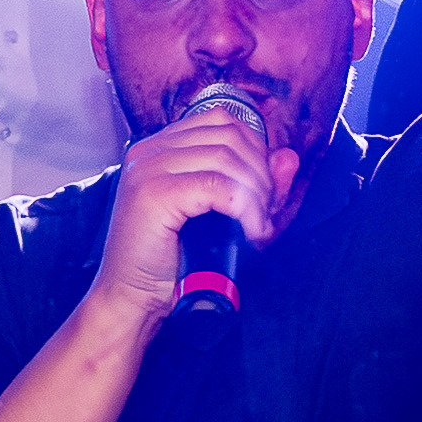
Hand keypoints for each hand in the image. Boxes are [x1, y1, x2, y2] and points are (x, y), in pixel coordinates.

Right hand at [95, 96, 291, 319]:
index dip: (254, 151)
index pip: (221, 121)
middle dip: (260, 173)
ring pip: (226, 158)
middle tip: (266, 213)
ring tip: (258, 226)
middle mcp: (149, 150)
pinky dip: (245, 209)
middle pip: (228, 136)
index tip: (264, 190)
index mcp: (159, 147)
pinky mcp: (154, 194)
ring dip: (256, 193)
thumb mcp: (221, 217)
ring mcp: (148, 169)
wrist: (132, 300)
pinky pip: (218, 187)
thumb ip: (254, 184)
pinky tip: (251, 232)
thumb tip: (289, 157)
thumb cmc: (173, 262)